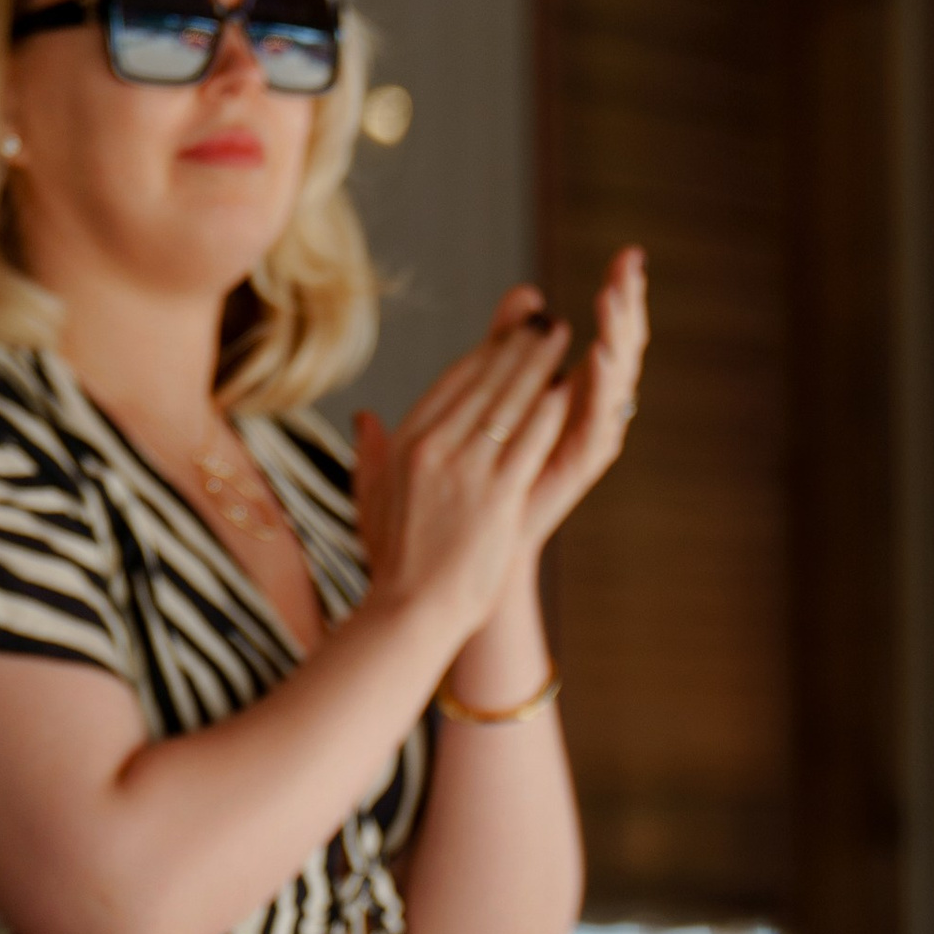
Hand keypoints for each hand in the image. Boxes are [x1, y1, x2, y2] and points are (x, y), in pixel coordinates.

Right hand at [352, 292, 574, 644]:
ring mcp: (466, 470)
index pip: (452, 382)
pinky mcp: (497, 496)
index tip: (509, 332)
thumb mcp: (370, 500)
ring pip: (509, 401)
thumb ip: (370, 454)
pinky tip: (568, 387)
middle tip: (545, 320)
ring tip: (561, 338)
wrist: (411, 613)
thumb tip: (365, 418)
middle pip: (483, 380)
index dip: (486, 351)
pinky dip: (550, 409)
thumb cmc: (394, 565)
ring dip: (538, 364)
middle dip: (517, 344)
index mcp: (405, 442)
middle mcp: (434, 446)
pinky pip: (529, 439)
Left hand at [517, 246, 648, 545]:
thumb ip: (512, 342)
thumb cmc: (487, 471)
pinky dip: (602, 390)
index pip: (611, 330)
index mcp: (579, 386)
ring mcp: (589, 438)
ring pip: (617, 380)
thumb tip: (527, 291)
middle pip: (624, 348)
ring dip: (619, 337)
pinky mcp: (580, 466)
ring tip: (616, 297)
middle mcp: (593, 410)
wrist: (479, 544)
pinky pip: (598, 423)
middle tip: (635, 263)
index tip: (631, 253)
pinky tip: (601, 356)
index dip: (623, 293)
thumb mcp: (498, 391)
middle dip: (630, 305)